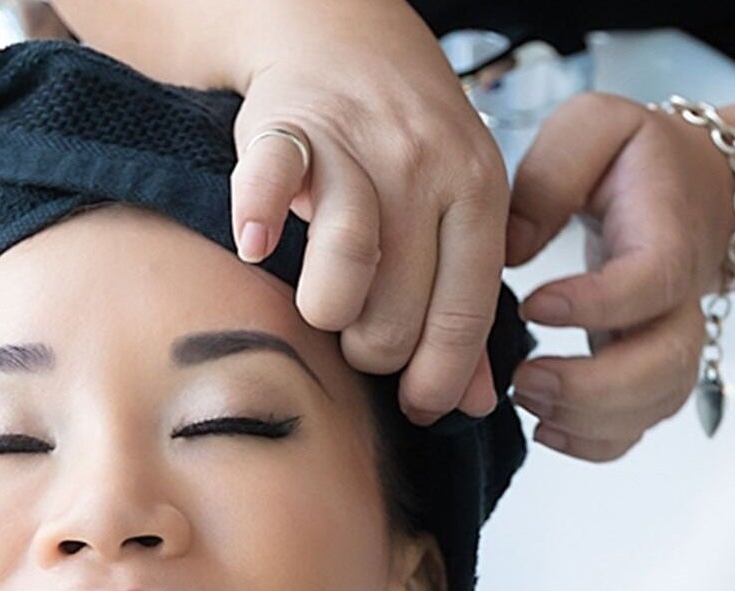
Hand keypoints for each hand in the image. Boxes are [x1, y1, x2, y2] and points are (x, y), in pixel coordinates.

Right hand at [46, 0, 507, 426]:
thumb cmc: (407, 139)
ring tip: (325, 310)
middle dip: (375, 350)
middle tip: (360, 341)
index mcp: (479, 192)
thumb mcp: (462, 207)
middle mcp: (425, 168)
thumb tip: (477, 403)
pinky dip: (257, 220)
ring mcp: (357, 145)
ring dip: (328, 310)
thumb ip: (469, 303)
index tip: (419, 408)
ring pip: (347, 261)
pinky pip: (270, 182)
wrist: (342, 32)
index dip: (440, 377)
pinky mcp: (289, 126)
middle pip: (400, 306)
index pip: (466, 313)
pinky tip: (255, 247)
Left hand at [501, 92, 734, 461]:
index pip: (650, 282)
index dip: (597, 304)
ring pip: (656, 405)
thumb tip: (511, 246)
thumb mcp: (595, 129)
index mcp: (670, 234)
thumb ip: (553, 175)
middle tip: (524, 379)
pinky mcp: (649, 371)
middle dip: (594, 387)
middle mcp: (681, 299)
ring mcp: (670, 342)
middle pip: (667, 364)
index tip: (533, 304)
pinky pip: (638, 427)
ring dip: (590, 420)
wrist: (689, 189)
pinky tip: (545, 429)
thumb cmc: (634, 159)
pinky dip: (595, 444)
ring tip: (526, 400)